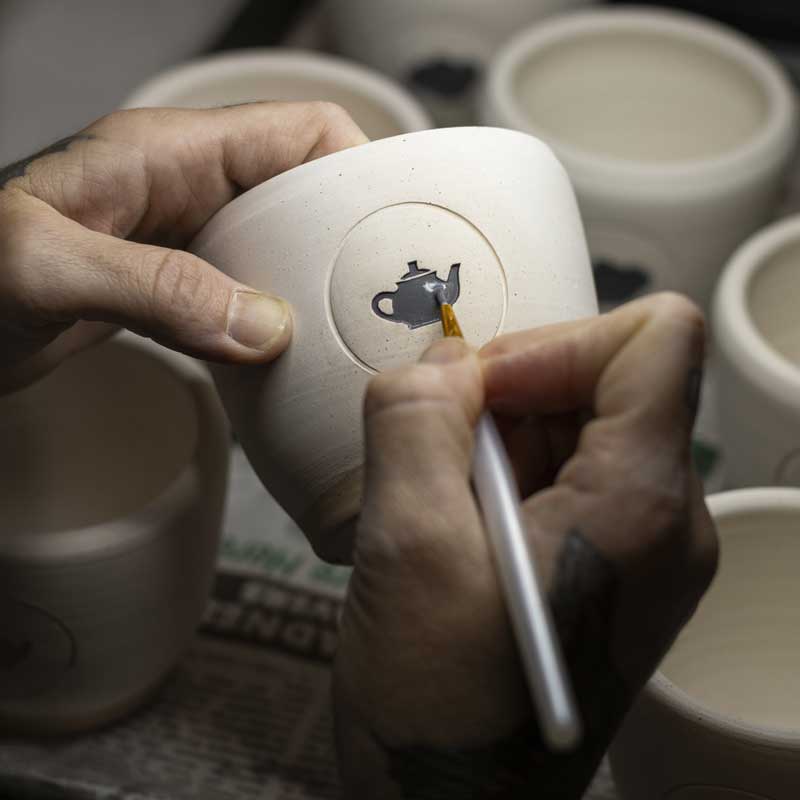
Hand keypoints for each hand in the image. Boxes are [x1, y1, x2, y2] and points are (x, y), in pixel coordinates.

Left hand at [0, 102, 366, 391]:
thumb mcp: (44, 270)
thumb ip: (154, 289)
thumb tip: (263, 328)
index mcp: (169, 153)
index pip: (299, 132)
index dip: (357, 170)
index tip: (392, 230)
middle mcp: (187, 189)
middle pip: (304, 193)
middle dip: (349, 239)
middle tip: (383, 297)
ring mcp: (185, 240)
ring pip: (283, 248)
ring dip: (316, 287)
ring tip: (350, 332)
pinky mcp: (178, 287)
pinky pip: (250, 293)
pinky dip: (278, 320)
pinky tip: (288, 356)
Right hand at [333, 293, 717, 798]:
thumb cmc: (439, 708)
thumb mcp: (407, 545)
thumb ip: (416, 421)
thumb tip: (442, 360)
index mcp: (643, 503)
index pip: (656, 337)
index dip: (555, 343)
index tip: (476, 400)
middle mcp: (666, 517)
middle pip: (605, 376)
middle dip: (507, 398)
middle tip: (436, 465)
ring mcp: (642, 544)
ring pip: (575, 421)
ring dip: (494, 442)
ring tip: (442, 514)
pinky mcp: (608, 564)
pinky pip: (562, 471)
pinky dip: (500, 477)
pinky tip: (457, 533)